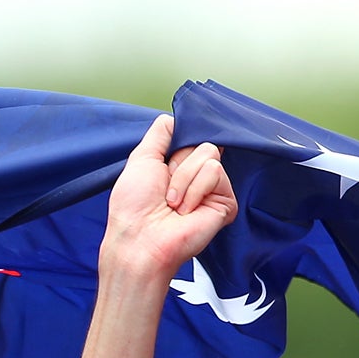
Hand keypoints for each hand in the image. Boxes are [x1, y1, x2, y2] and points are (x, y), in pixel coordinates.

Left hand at [101, 115, 237, 284]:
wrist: (141, 240)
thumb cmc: (133, 208)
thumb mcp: (141, 159)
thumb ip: (159, 134)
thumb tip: (174, 117)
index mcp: (177, 167)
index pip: (191, 136)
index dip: (180, 144)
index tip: (165, 162)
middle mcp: (196, 177)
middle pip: (200, 143)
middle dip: (178, 165)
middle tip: (165, 191)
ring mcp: (212, 189)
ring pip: (209, 154)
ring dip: (183, 179)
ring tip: (174, 204)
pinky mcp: (225, 202)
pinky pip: (215, 172)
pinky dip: (195, 189)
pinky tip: (186, 210)